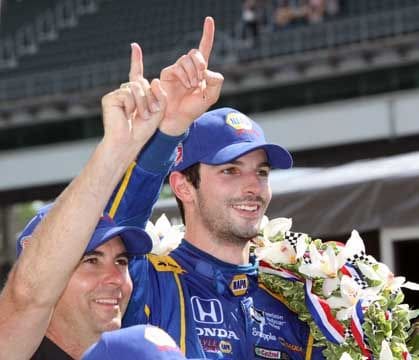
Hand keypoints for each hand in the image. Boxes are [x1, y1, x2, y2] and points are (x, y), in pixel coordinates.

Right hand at [101, 43, 166, 155]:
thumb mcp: (159, 111)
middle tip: (148, 114)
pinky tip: (128, 114)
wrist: (129, 142)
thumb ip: (161, 94)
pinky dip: (132, 104)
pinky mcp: (109, 98)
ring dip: (143, 102)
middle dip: (150, 98)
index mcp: (136, 94)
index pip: (136, 73)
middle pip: (142, 83)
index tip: (134, 46)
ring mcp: (116, 94)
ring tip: (140, 115)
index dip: (136, 60)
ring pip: (136, 87)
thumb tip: (153, 79)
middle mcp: (125, 92)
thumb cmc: (143, 130)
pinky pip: (127, 93)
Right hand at [159, 16, 223, 135]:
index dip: (207, 34)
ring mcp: (178, 70)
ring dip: (193, 73)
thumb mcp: (211, 97)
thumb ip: (216, 82)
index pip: (205, 48)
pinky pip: (178, 67)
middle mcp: (189, 68)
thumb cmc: (193, 109)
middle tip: (200, 80)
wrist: (178, 119)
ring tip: (192, 87)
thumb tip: (207, 70)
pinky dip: (185, 76)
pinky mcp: (168, 73)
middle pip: (196, 52)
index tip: (209, 20)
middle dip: (200, 64)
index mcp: (201, 71)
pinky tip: (186, 86)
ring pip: (187, 59)